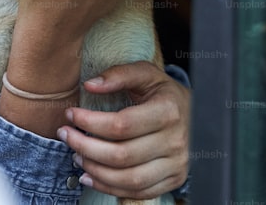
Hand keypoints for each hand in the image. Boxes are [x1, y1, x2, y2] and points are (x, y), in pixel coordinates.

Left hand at [58, 62, 189, 199]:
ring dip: (95, 170)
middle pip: (122, 155)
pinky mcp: (174, 179)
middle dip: (85, 147)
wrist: (199, 115)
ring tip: (76, 156)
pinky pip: (139, 191)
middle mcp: (175, 141)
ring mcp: (177, 164)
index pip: (121, 125)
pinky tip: (90, 175)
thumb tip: (90, 85)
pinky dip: (110, 187)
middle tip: (65, 135)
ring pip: (129, 178)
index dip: (90, 122)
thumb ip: (119, 74)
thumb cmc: (165, 93)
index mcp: (168, 111)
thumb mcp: (147, 74)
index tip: (70, 114)